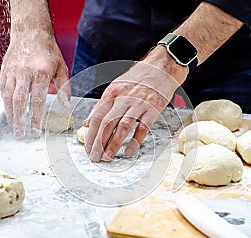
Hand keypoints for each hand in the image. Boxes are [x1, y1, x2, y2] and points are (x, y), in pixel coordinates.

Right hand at [0, 31, 69, 137]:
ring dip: (11, 115)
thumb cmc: (48, 51)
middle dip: (20, 121)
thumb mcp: (61, 68)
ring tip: (14, 127)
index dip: (36, 117)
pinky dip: (5, 103)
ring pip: (9, 97)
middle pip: (20, 102)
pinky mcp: (5, 71)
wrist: (30, 32)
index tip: (36, 130)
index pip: (37, 100)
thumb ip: (64, 88)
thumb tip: (66, 106)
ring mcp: (12, 71)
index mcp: (40, 72)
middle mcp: (24, 72)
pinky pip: (3, 90)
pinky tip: (9, 112)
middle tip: (21, 134)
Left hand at [84, 46, 186, 161]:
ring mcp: (139, 104)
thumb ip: (102, 104)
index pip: (97, 116)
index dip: (90, 134)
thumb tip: (87, 122)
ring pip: (122, 127)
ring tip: (107, 157)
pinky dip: (135, 142)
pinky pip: (143, 128)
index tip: (88, 147)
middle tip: (95, 156)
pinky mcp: (153, 110)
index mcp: (113, 92)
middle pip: (107, 123)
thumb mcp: (117, 86)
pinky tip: (128, 152)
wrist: (162, 67)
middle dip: (98, 142)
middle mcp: (124, 98)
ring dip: (113, 144)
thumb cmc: (139, 78)